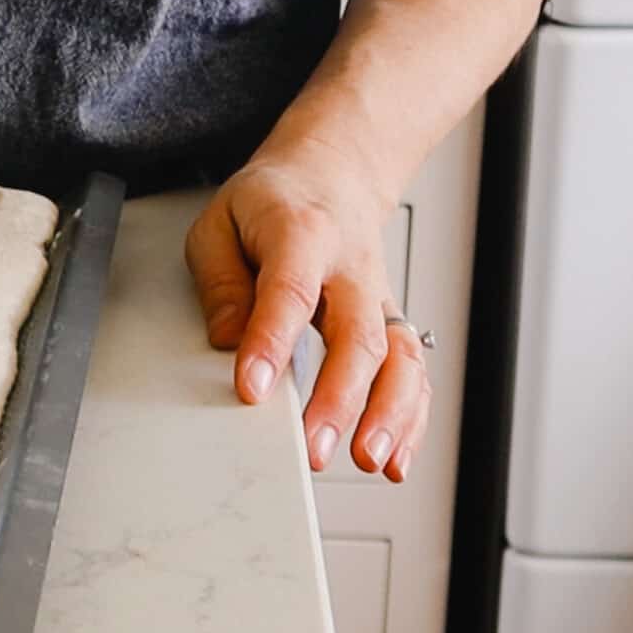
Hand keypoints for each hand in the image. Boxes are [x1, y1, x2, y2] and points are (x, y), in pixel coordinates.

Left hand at [183, 142, 429, 481]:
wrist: (331, 173)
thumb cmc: (272, 203)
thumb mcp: (220, 223)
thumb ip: (221, 282)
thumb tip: (229, 341)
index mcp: (302, 233)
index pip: (290, 292)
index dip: (271, 343)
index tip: (251, 390)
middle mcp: (351, 269)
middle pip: (358, 335)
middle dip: (340, 398)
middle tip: (314, 448)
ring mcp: (377, 297)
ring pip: (399, 357)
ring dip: (390, 415)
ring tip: (367, 460)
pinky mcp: (391, 323)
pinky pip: (412, 372)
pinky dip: (411, 419)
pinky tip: (394, 459)